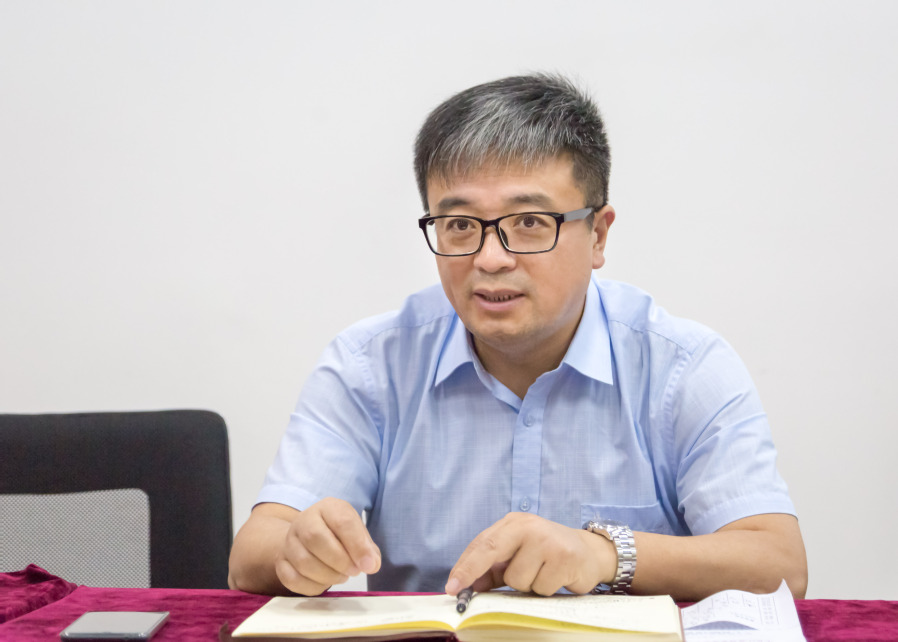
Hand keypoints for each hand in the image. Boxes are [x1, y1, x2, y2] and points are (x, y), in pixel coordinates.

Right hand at [275, 497, 380, 595]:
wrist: (308, 538)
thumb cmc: (338, 536)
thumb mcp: (357, 534)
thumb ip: (367, 549)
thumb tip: (371, 564)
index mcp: (328, 508)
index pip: (342, 522)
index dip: (357, 546)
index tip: (368, 565)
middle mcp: (305, 520)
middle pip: (316, 538)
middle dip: (339, 561)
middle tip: (353, 571)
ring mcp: (289, 541)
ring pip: (303, 562)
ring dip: (328, 575)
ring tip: (341, 575)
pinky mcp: (281, 562)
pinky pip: (293, 579)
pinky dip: (313, 586)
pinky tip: (324, 582)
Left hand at [445, 513, 615, 595]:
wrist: (590, 552)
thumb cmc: (548, 554)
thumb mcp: (519, 556)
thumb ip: (494, 569)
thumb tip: (470, 585)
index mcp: (514, 523)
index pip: (483, 543)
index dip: (465, 565)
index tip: (452, 585)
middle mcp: (529, 526)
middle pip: (492, 551)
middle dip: (475, 574)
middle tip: (462, 592)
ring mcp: (547, 540)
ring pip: (517, 579)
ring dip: (527, 585)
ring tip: (542, 575)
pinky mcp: (564, 558)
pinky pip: (540, 588)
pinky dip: (545, 590)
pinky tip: (556, 577)